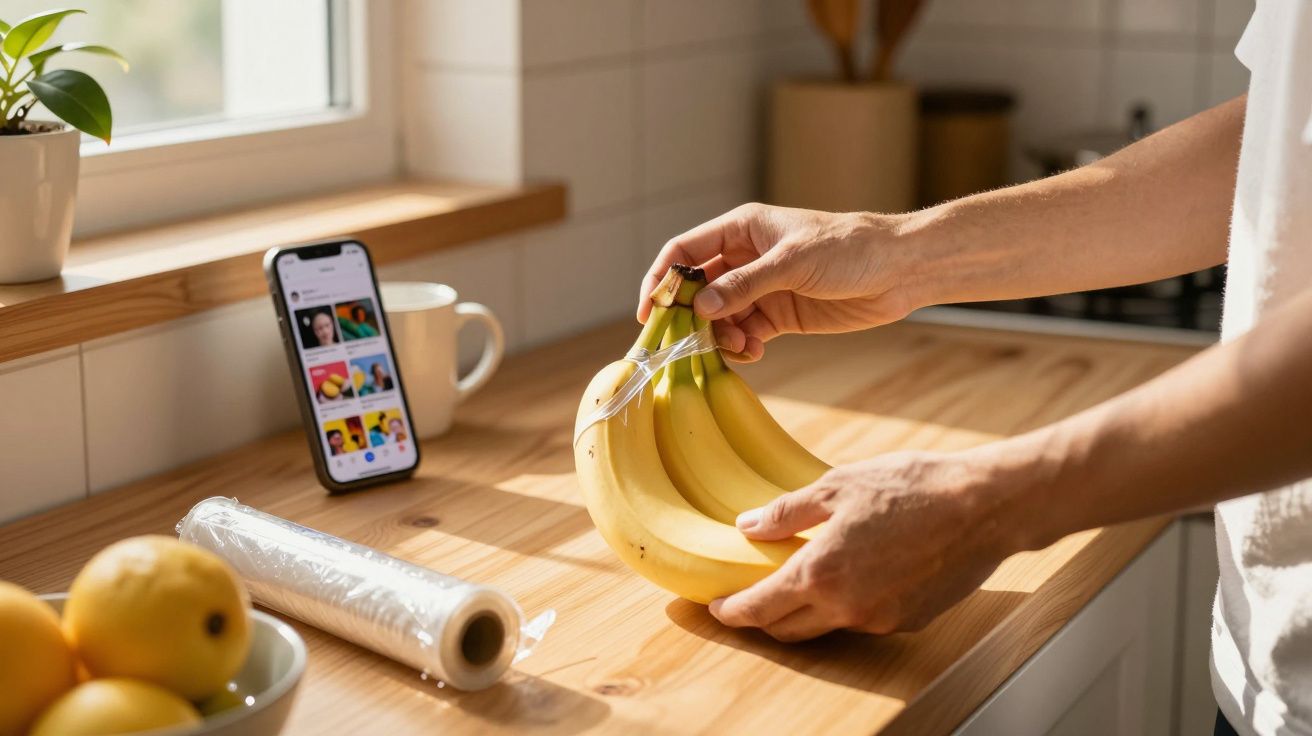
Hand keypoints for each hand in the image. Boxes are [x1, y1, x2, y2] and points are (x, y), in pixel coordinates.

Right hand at [637, 203, 918, 361]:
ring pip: (720, 318)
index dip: (662, 279)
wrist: (899, 270)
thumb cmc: (849, 249)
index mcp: (742, 230)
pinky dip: (744, 348)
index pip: (685, 252)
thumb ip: (745, 284)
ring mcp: (762, 289)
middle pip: (698, 290)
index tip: (649, 311)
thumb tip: (701, 307)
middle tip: (689, 344)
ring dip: (721, 337)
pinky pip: (746, 334)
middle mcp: (745, 258)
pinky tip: (756, 352)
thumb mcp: (793, 262)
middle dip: (691, 317)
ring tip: (742, 348)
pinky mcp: (780, 316)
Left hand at [708, 449, 1027, 641]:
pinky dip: (846, 604)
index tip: (717, 607)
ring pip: (826, 626)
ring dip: (805, 611)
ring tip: (799, 580)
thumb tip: (748, 526)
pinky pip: (863, 619)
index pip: (760, 608)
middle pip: (787, 628)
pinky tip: (851, 574)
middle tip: (749, 596)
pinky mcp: (907, 621)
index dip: (732, 611)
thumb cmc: (913, 487)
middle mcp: (847, 607)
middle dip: (762, 617)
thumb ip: (788, 513)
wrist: (984, 507)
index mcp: (821, 573)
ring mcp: (879, 619)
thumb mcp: (838, 486)